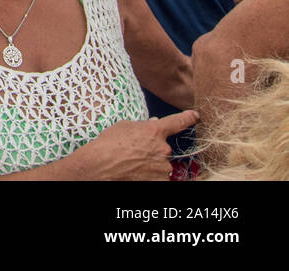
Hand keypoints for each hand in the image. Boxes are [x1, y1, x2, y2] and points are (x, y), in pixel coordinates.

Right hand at [82, 110, 198, 179]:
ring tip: (131, 164)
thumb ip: (142, 126)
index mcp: (155, 131)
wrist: (101, 164)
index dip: (188, 117)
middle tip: (134, 152)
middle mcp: (163, 148)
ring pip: (161, 164)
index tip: (194, 116)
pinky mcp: (160, 181)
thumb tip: (153, 125)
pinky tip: (135, 173)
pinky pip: (159, 177)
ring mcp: (163, 167)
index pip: (178, 121)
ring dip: (150, 164)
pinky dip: (149, 175)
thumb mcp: (123, 127)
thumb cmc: (108, 143)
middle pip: (163, 148)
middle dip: (152, 150)